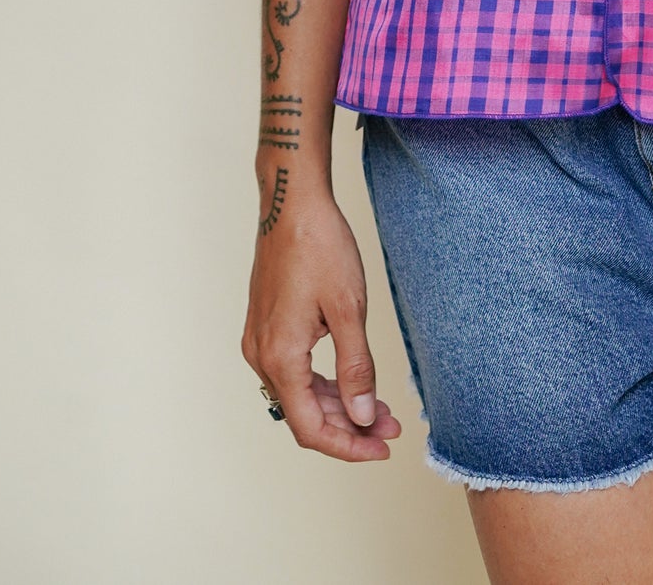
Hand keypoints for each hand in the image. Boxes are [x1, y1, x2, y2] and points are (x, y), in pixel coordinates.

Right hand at [241, 185, 402, 461]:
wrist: (291, 203)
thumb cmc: (319, 246)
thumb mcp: (348, 308)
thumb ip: (356, 367)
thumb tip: (364, 416)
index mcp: (280, 357)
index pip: (310, 427)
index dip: (347, 446)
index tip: (381, 448)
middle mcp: (261, 356)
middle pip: (304, 414)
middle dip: (350, 426)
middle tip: (392, 427)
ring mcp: (260, 341)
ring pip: (299, 394)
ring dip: (338, 405)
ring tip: (380, 408)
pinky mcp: (267, 326)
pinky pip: (293, 371)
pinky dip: (323, 383)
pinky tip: (352, 382)